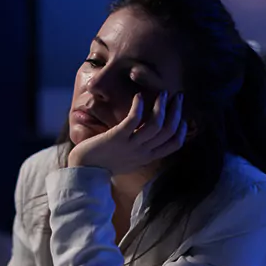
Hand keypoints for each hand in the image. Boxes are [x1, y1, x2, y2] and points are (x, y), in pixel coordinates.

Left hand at [69, 90, 186, 174]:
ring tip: (163, 93)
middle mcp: (142, 152)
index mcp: (147, 157)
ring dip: (161, 106)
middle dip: (176, 111)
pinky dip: (139, 106)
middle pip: (168, 131)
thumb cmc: (104, 163)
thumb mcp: (129, 159)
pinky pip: (133, 119)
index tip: (182, 116)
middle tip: (178, 96)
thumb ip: (141, 148)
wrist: (83, 172)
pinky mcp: (116, 137)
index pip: (174, 144)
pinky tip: (139, 96)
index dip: (182, 129)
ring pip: (156, 124)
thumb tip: (148, 133)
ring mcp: (130, 145)